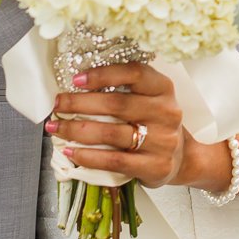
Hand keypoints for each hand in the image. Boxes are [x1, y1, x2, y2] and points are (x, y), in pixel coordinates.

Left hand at [47, 62, 187, 188]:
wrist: (182, 158)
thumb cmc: (156, 124)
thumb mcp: (150, 99)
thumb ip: (125, 90)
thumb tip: (77, 86)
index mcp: (164, 88)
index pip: (135, 73)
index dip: (103, 74)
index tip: (76, 79)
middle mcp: (166, 112)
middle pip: (117, 104)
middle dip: (80, 103)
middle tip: (58, 104)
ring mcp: (162, 140)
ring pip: (111, 133)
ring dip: (77, 130)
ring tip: (56, 127)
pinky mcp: (155, 165)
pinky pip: (114, 160)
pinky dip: (88, 156)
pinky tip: (72, 151)